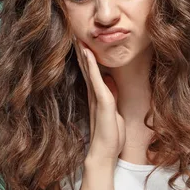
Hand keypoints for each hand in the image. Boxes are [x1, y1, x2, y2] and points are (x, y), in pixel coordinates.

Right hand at [73, 36, 125, 164]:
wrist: (104, 154)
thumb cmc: (110, 137)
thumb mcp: (114, 112)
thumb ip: (110, 96)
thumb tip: (110, 80)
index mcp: (97, 97)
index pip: (91, 73)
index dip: (87, 58)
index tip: (83, 43)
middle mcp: (94, 95)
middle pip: (86, 69)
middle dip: (81, 52)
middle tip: (75, 35)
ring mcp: (97, 98)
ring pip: (89, 71)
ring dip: (84, 55)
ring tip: (78, 39)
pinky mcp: (102, 102)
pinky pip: (96, 80)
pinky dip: (92, 67)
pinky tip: (88, 55)